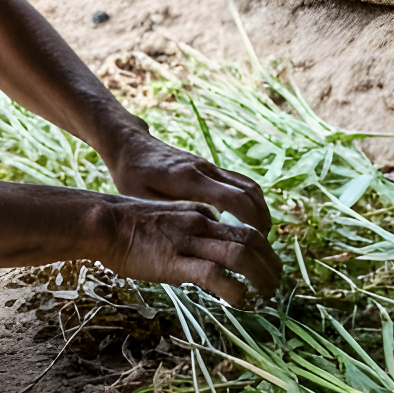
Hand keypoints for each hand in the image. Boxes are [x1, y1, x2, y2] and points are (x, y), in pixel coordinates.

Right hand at [97, 197, 282, 305]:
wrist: (101, 222)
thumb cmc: (126, 226)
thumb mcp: (166, 221)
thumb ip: (187, 234)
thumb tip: (200, 255)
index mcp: (201, 214)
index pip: (241, 228)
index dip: (261, 249)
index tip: (266, 267)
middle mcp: (201, 223)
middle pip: (251, 238)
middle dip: (271, 262)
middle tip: (277, 283)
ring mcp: (189, 241)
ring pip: (241, 253)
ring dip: (261, 276)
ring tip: (267, 295)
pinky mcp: (175, 261)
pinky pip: (214, 274)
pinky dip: (233, 289)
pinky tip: (239, 301)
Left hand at [102, 129, 273, 233]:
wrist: (130, 145)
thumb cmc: (131, 175)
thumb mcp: (140, 199)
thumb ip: (169, 216)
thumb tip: (198, 238)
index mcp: (188, 179)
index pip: (232, 199)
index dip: (249, 223)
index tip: (256, 245)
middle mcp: (205, 169)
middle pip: (249, 192)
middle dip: (262, 220)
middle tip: (263, 247)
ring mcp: (210, 166)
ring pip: (249, 185)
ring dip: (261, 211)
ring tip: (261, 237)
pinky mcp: (210, 168)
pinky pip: (241, 183)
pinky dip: (252, 202)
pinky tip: (249, 221)